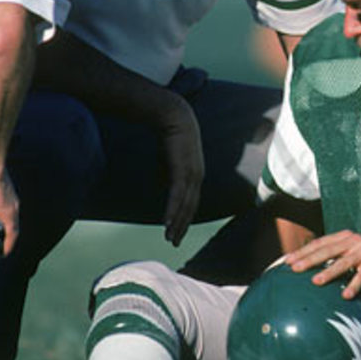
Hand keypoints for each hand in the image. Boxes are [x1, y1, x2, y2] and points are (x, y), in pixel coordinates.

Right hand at [161, 100, 203, 245]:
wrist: (174, 116)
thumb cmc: (171, 136)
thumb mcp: (171, 159)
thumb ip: (170, 173)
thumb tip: (163, 183)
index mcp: (195, 175)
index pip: (191, 202)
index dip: (184, 218)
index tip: (177, 232)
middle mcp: (197, 176)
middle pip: (190, 207)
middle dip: (182, 226)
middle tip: (174, 243)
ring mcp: (192, 173)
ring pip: (185, 204)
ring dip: (177, 223)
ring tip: (170, 238)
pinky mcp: (183, 169)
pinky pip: (178, 194)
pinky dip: (173, 210)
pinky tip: (168, 222)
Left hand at [284, 230, 360, 298]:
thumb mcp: (347, 254)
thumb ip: (331, 257)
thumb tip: (304, 268)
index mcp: (343, 237)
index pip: (319, 243)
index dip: (303, 251)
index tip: (288, 261)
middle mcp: (352, 241)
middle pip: (327, 250)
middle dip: (310, 259)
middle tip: (295, 268)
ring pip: (343, 263)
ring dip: (328, 272)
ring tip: (316, 281)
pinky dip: (354, 285)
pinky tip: (345, 295)